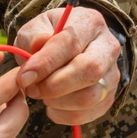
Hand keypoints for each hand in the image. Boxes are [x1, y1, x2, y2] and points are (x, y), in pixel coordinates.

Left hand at [12, 5, 121, 125]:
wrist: (69, 46)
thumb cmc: (49, 34)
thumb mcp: (36, 26)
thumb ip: (34, 36)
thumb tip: (38, 45)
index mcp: (89, 23)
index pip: (71, 43)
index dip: (46, 63)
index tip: (24, 76)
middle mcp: (108, 47)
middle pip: (90, 71)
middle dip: (55, 85)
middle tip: (31, 89)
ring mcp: (112, 74)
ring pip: (90, 96)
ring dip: (58, 101)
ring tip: (41, 94)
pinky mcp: (109, 96)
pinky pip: (89, 113)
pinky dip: (65, 114)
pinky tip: (52, 104)